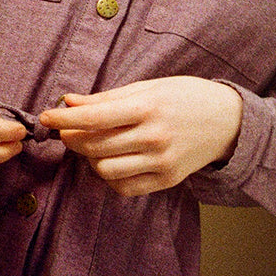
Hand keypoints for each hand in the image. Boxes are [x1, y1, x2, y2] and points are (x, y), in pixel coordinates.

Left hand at [39, 77, 241, 196]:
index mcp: (148, 108)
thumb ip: (108, 98)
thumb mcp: (149, 87)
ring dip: (90, 159)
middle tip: (68, 130)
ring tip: (94, 146)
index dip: (64, 118)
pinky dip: (110, 176)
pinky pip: (124, 187)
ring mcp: (162, 162)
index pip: (94, 117)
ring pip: (105, 170)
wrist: (229, 121)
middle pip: (94, 146)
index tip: (46, 117)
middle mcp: (154, 137)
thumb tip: (68, 102)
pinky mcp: (167, 180)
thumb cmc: (184, 97)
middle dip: (72, 138)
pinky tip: (112, 161)